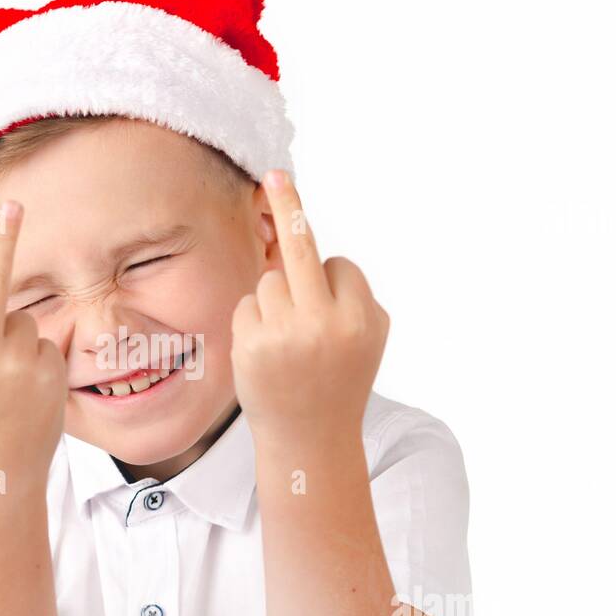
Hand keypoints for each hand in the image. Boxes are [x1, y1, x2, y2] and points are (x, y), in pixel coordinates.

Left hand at [231, 170, 388, 441]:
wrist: (309, 440)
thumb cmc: (338, 383)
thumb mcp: (368, 339)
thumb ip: (354, 296)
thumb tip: (318, 251)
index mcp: (361, 318)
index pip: (339, 265)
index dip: (332, 283)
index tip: (330, 298)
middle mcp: (326, 321)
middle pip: (301, 246)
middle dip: (289, 205)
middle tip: (274, 174)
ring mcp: (286, 332)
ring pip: (269, 281)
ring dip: (274, 301)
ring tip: (286, 343)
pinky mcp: (253, 344)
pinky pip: (247, 306)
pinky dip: (253, 322)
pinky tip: (266, 354)